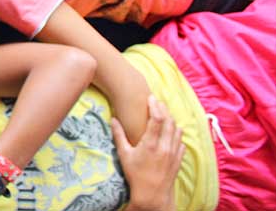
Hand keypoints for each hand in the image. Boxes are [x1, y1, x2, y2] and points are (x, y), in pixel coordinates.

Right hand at [111, 95, 183, 210]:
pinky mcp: (178, 159)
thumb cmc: (135, 175)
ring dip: (171, 120)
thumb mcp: (124, 154)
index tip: (150, 98)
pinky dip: (176, 133)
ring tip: (163, 114)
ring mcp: (173, 153)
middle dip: (163, 109)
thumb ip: (119, 135)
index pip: (157, 118)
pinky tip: (170, 132)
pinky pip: (181, 141)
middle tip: (157, 102)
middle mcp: (164, 147)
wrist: (152, 195)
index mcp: (150, 144)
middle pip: (169, 120)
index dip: (154, 105)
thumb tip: (113, 119)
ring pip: (177, 129)